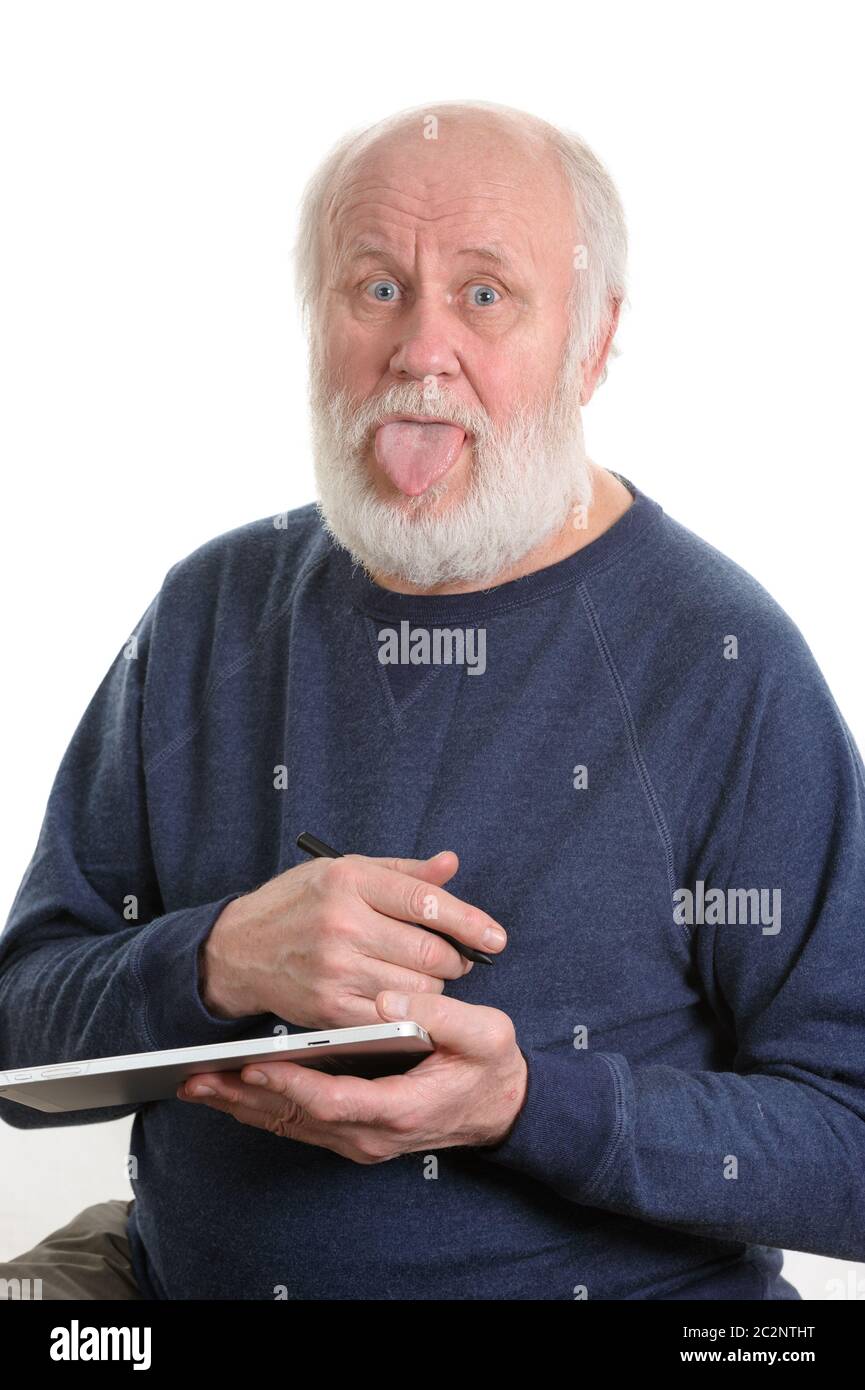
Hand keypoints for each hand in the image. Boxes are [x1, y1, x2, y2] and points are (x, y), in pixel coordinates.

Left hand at [177, 992, 528, 1160]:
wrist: (501, 1107)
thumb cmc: (490, 1066)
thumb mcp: (486, 1034)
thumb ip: (442, 1017)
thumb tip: (390, 1000)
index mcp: (401, 1110)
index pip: (334, 1102)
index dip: (290, 1086)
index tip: (253, 1066)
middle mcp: (372, 1134)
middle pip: (295, 1120)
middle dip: (242, 1099)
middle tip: (195, 1079)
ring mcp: (359, 1139)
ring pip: (288, 1126)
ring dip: (241, 1107)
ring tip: (197, 1082)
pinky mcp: (350, 1133)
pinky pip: (296, 1123)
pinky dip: (260, 1108)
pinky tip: (231, 1088)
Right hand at [199, 851, 506, 1029]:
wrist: (238, 950)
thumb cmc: (297, 904)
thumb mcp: (346, 871)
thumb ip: (404, 873)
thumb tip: (451, 865)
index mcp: (350, 881)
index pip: (426, 901)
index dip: (470, 922)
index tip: (495, 938)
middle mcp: (343, 924)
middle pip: (430, 951)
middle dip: (454, 958)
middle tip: (454, 958)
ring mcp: (335, 970)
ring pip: (418, 988)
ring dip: (432, 986)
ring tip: (418, 974)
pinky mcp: (330, 1010)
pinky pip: (393, 1016)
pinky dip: (408, 1011)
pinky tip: (401, 998)